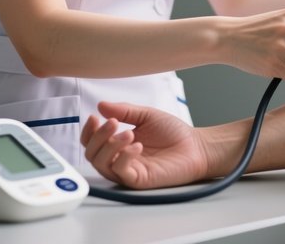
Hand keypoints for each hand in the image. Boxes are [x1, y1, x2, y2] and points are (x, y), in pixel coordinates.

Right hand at [81, 102, 209, 187]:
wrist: (195, 146)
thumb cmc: (173, 132)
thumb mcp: (146, 115)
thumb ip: (124, 111)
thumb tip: (101, 105)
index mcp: (119, 143)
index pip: (92, 142)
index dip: (89, 131)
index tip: (94, 116)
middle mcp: (119, 158)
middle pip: (92, 154)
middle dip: (98, 137)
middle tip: (113, 122)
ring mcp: (127, 170)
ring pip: (102, 164)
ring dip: (109, 146)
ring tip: (129, 133)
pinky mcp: (138, 180)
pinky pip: (120, 172)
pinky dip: (124, 157)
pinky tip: (138, 145)